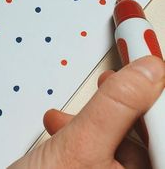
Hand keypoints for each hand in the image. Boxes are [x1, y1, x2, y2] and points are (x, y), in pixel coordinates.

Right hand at [9, 56, 164, 168]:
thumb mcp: (79, 146)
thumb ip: (116, 106)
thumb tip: (148, 71)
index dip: (157, 99)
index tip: (150, 68)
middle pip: (149, 138)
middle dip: (127, 106)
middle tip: (117, 82)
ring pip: (123, 142)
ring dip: (101, 118)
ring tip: (84, 106)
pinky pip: (104, 151)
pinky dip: (85, 133)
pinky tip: (65, 126)